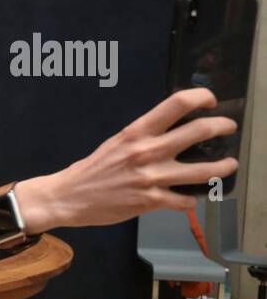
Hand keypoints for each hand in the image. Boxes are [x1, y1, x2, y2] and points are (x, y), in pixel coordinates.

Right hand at [21, 88, 237, 232]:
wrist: (68, 196)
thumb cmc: (91, 170)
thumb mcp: (117, 143)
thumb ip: (143, 138)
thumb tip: (169, 133)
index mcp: (137, 132)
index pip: (177, 103)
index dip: (202, 97)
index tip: (210, 101)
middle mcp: (147, 151)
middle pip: (199, 131)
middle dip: (223, 127)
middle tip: (228, 128)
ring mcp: (151, 177)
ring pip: (203, 170)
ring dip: (223, 167)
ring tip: (229, 165)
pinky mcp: (150, 201)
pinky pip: (184, 201)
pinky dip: (192, 200)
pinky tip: (191, 199)